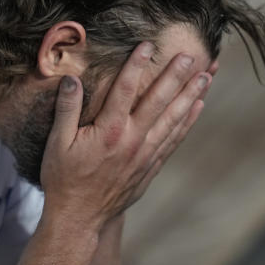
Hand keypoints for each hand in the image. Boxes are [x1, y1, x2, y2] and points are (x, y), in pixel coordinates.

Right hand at [39, 43, 212, 230]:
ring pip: (174, 119)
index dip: (137, 65)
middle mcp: (133, 141)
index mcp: (109, 132)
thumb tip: (72, 79)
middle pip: (159, 101)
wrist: (80, 219)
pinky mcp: (151, 166)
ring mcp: (145, 154)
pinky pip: (175, 139)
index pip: (126, 90)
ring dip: (191, 95)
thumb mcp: (57, 144)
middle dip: (176, 76)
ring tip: (207, 76)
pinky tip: (198, 106)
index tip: (148, 45)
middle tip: (192, 55)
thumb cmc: (64, 180)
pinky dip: (188, 121)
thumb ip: (66, 110)